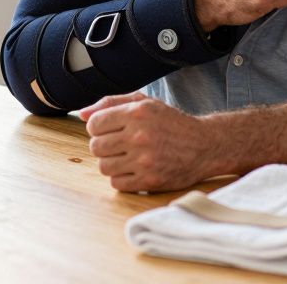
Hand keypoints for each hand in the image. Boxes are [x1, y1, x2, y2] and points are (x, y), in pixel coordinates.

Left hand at [78, 93, 214, 191]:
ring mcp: (144, 160)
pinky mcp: (149, 181)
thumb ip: (111, 104)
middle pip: (96, 147)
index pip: (94, 124)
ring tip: (128, 157)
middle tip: (121, 144)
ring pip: (103, 166)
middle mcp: (140, 135)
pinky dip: (122, 178)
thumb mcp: (146, 103)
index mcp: (137, 113)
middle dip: (105, 146)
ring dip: (112, 163)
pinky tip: (135, 169)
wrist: (205, 145)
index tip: (111, 130)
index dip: (99, 128)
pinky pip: (116, 183)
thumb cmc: (171, 123)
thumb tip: (82, 114)